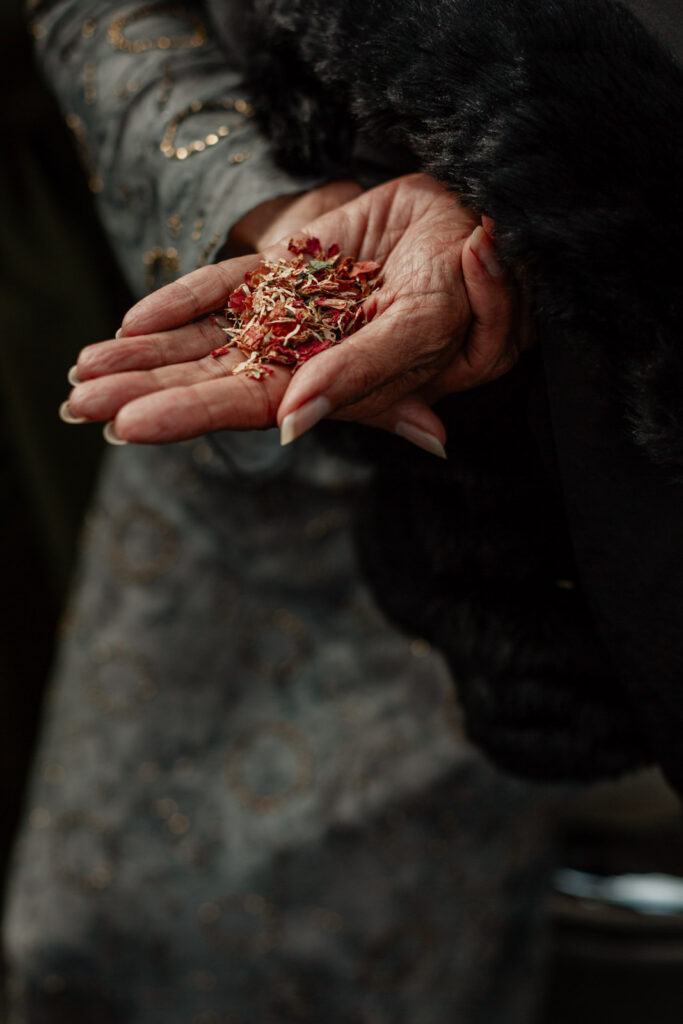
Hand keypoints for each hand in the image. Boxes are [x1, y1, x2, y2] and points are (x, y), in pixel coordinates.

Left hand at [66, 175, 528, 452]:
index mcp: (334, 384)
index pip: (249, 405)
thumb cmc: (469, 291)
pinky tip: (135, 318)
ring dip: (145, 353)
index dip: (189, 414)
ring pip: (209, 336)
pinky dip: (185, 298)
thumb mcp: (426, 330)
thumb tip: (295, 424)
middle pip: (211, 377)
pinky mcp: (293, 270)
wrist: (481, 230)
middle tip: (73, 405)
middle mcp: (306, 356)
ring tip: (81, 369)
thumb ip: (364, 376)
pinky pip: (231, 286)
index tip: (126, 425)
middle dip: (143, 390)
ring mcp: (293, 313)